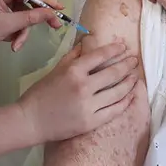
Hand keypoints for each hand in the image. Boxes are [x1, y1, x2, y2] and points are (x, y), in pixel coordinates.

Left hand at [0, 0, 63, 56]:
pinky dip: (15, 30)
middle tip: (54, 28)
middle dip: (34, 20)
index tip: (61, 10)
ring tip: (16, 44)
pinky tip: (11, 42)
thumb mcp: (7, 26)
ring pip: (22, 13)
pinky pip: (13, 18)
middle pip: (28, 2)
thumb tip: (51, 13)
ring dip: (22, 30)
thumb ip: (31, 18)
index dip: (48, 0)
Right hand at [18, 42, 138, 142]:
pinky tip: (130, 96)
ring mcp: (89, 106)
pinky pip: (114, 110)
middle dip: (127, 65)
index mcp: (73, 71)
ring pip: (118, 92)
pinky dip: (125, 102)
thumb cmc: (40, 94)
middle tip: (135, 61)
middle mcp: (83, 86)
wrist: (31, 121)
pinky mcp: (91, 122)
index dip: (114, 50)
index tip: (124, 47)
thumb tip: (86, 43)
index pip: (99, 56)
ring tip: (135, 77)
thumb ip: (72, 57)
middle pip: (113, 73)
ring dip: (130, 83)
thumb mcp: (54, 71)